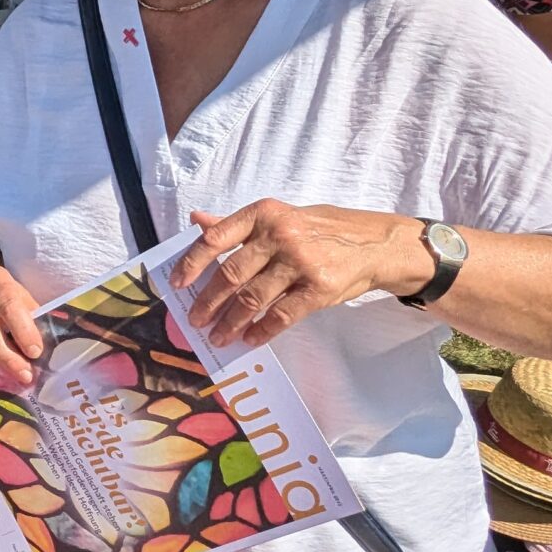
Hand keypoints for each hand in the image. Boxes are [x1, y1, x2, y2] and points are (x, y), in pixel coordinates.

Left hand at [169, 201, 429, 349]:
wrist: (374, 244)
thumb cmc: (319, 230)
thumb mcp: (279, 216)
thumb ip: (237, 223)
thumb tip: (197, 221)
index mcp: (264, 214)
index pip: (216, 238)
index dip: (192, 263)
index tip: (177, 284)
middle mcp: (280, 235)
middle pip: (230, 274)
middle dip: (207, 301)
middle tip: (195, 320)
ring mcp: (300, 262)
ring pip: (252, 298)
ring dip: (230, 322)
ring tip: (218, 336)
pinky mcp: (319, 288)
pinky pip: (281, 315)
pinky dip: (261, 330)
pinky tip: (249, 338)